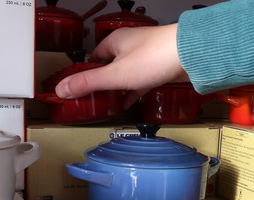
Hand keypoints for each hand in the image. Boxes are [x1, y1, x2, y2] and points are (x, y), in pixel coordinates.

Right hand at [55, 24, 188, 108]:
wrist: (190, 54)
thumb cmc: (156, 56)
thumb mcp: (115, 75)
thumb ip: (89, 83)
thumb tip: (62, 88)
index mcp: (114, 42)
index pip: (92, 57)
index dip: (85, 72)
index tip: (77, 86)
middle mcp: (129, 47)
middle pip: (109, 66)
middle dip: (101, 82)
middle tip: (92, 98)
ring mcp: (145, 58)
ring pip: (125, 74)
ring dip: (117, 88)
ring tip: (107, 103)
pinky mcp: (158, 69)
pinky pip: (140, 82)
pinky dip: (132, 92)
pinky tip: (128, 102)